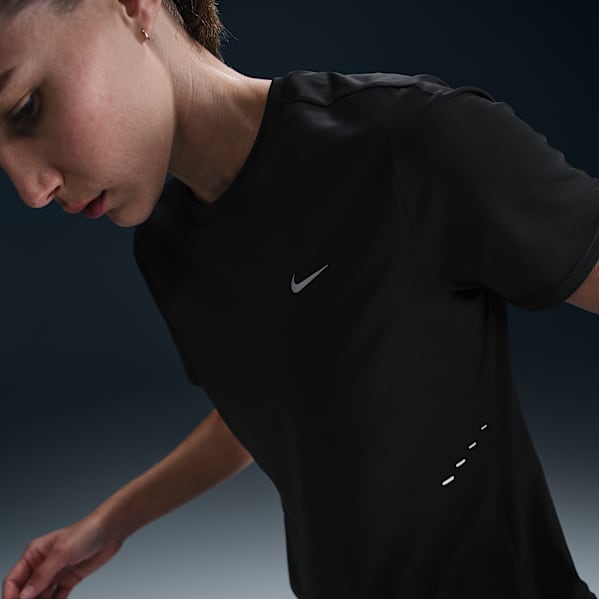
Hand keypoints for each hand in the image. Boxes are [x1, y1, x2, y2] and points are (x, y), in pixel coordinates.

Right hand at [2, 514, 123, 598]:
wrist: (111, 530)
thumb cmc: (86, 531)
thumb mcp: (62, 552)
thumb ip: (42, 575)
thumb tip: (24, 595)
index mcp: (35, 554)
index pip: (14, 579)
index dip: (10, 596)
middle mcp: (42, 564)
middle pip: (26, 591)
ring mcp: (56, 573)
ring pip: (40, 596)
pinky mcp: (69, 579)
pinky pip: (57, 597)